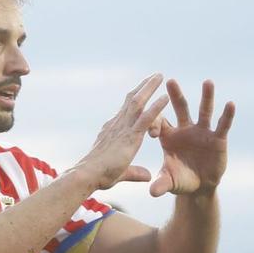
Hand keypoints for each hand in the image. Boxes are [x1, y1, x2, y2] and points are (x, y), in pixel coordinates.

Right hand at [74, 74, 170, 190]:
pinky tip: (166, 97)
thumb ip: (135, 172)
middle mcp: (118, 125)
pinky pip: (146, 118)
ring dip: (149, 88)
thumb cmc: (98, 176)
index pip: (125, 110)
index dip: (134, 99)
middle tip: (154, 76)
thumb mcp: (121, 173)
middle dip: (143, 87)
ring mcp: (124, 129)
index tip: (142, 90)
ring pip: (138, 103)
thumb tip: (148, 176)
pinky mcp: (130, 137)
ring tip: (160, 76)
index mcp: (113, 131)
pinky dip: (156, 107)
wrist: (87, 176)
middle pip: (132, 101)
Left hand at [146, 79, 235, 196]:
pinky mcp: (218, 138)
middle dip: (176, 95)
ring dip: (206, 97)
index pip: (159, 122)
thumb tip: (152, 193)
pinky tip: (230, 104)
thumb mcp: (170, 182)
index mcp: (169, 136)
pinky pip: (222, 125)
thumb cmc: (180, 180)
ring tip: (208, 82)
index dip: (155, 124)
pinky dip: (226, 115)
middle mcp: (185, 129)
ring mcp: (202, 131)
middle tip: (170, 81)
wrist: (200, 186)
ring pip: (204, 111)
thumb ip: (162, 184)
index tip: (152, 133)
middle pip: (180, 108)